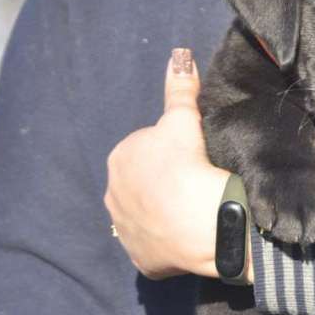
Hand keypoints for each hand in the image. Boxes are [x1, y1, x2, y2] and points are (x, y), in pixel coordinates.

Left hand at [105, 48, 249, 280]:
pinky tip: (190, 236)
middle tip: (198, 184)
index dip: (176, 153)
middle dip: (167, 184)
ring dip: (167, 214)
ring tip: (195, 211)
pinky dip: (171, 243)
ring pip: (150, 216)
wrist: (202, 223)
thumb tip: (179, 55)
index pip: (150, 150)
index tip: (196, 159)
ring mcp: (125, 232)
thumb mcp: (183, 120)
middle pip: (147, 184)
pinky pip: (157, 246)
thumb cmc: (189, 165)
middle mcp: (113, 195)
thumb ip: (180, 88)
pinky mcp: (142, 260)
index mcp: (120, 159)